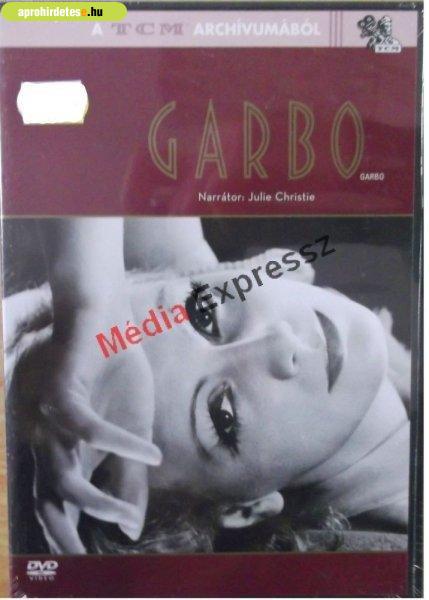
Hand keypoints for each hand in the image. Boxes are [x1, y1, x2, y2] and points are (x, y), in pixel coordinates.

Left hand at [19, 299, 160, 552]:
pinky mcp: (61, 392)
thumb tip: (132, 532)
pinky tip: (150, 452)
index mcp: (65, 449)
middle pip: (48, 500)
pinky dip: (121, 444)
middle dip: (65, 535)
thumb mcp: (133, 432)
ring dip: (96, 499)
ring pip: (62, 475)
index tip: (92, 564)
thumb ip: (128, 478)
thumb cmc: (118, 372)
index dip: (69, 537)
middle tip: (89, 561)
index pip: (58, 505)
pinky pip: (87, 430)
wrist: (108, 318)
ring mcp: (50, 418)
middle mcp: (48, 440)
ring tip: (126, 514)